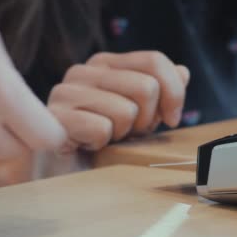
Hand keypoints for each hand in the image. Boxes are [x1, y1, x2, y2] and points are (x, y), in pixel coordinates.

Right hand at [48, 51, 189, 152]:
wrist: (64, 175)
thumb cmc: (107, 143)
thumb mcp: (144, 115)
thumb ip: (163, 91)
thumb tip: (183, 72)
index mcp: (105, 63)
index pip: (154, 60)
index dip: (174, 93)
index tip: (171, 119)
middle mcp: (82, 71)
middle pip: (146, 87)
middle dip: (148, 119)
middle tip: (129, 133)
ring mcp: (64, 92)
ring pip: (126, 111)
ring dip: (123, 134)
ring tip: (107, 140)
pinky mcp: (54, 118)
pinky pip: (102, 129)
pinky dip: (102, 144)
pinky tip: (89, 146)